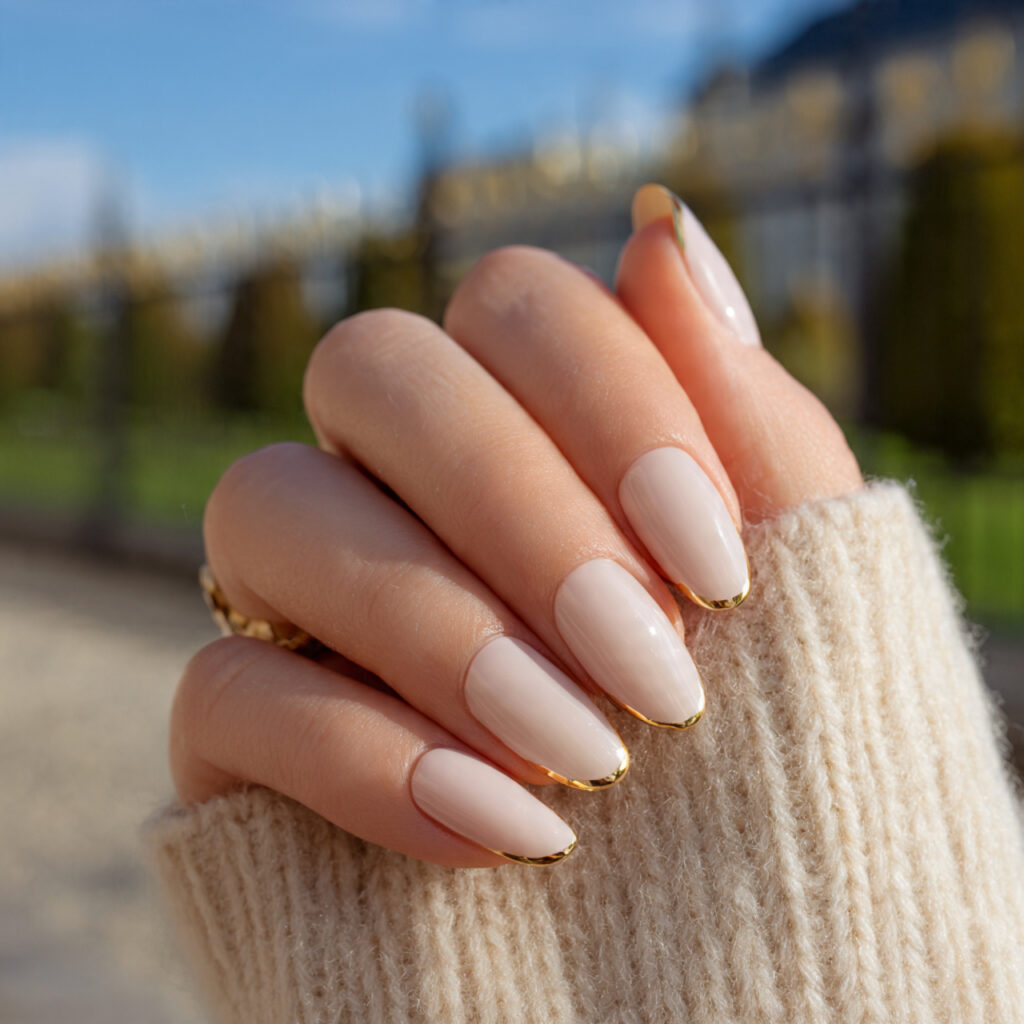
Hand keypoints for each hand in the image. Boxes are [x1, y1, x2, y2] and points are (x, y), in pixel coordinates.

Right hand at [170, 185, 862, 867]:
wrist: (702, 942)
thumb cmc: (751, 742)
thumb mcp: (788, 578)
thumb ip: (737, 411)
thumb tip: (664, 228)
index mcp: (522, 417)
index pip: (515, 299)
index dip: (614, 406)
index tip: (716, 569)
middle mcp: (388, 474)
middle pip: (369, 365)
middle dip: (517, 507)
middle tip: (648, 671)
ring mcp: (296, 592)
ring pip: (262, 503)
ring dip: (437, 625)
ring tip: (583, 756)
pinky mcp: (235, 723)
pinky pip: (225, 687)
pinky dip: (366, 754)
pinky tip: (503, 831)